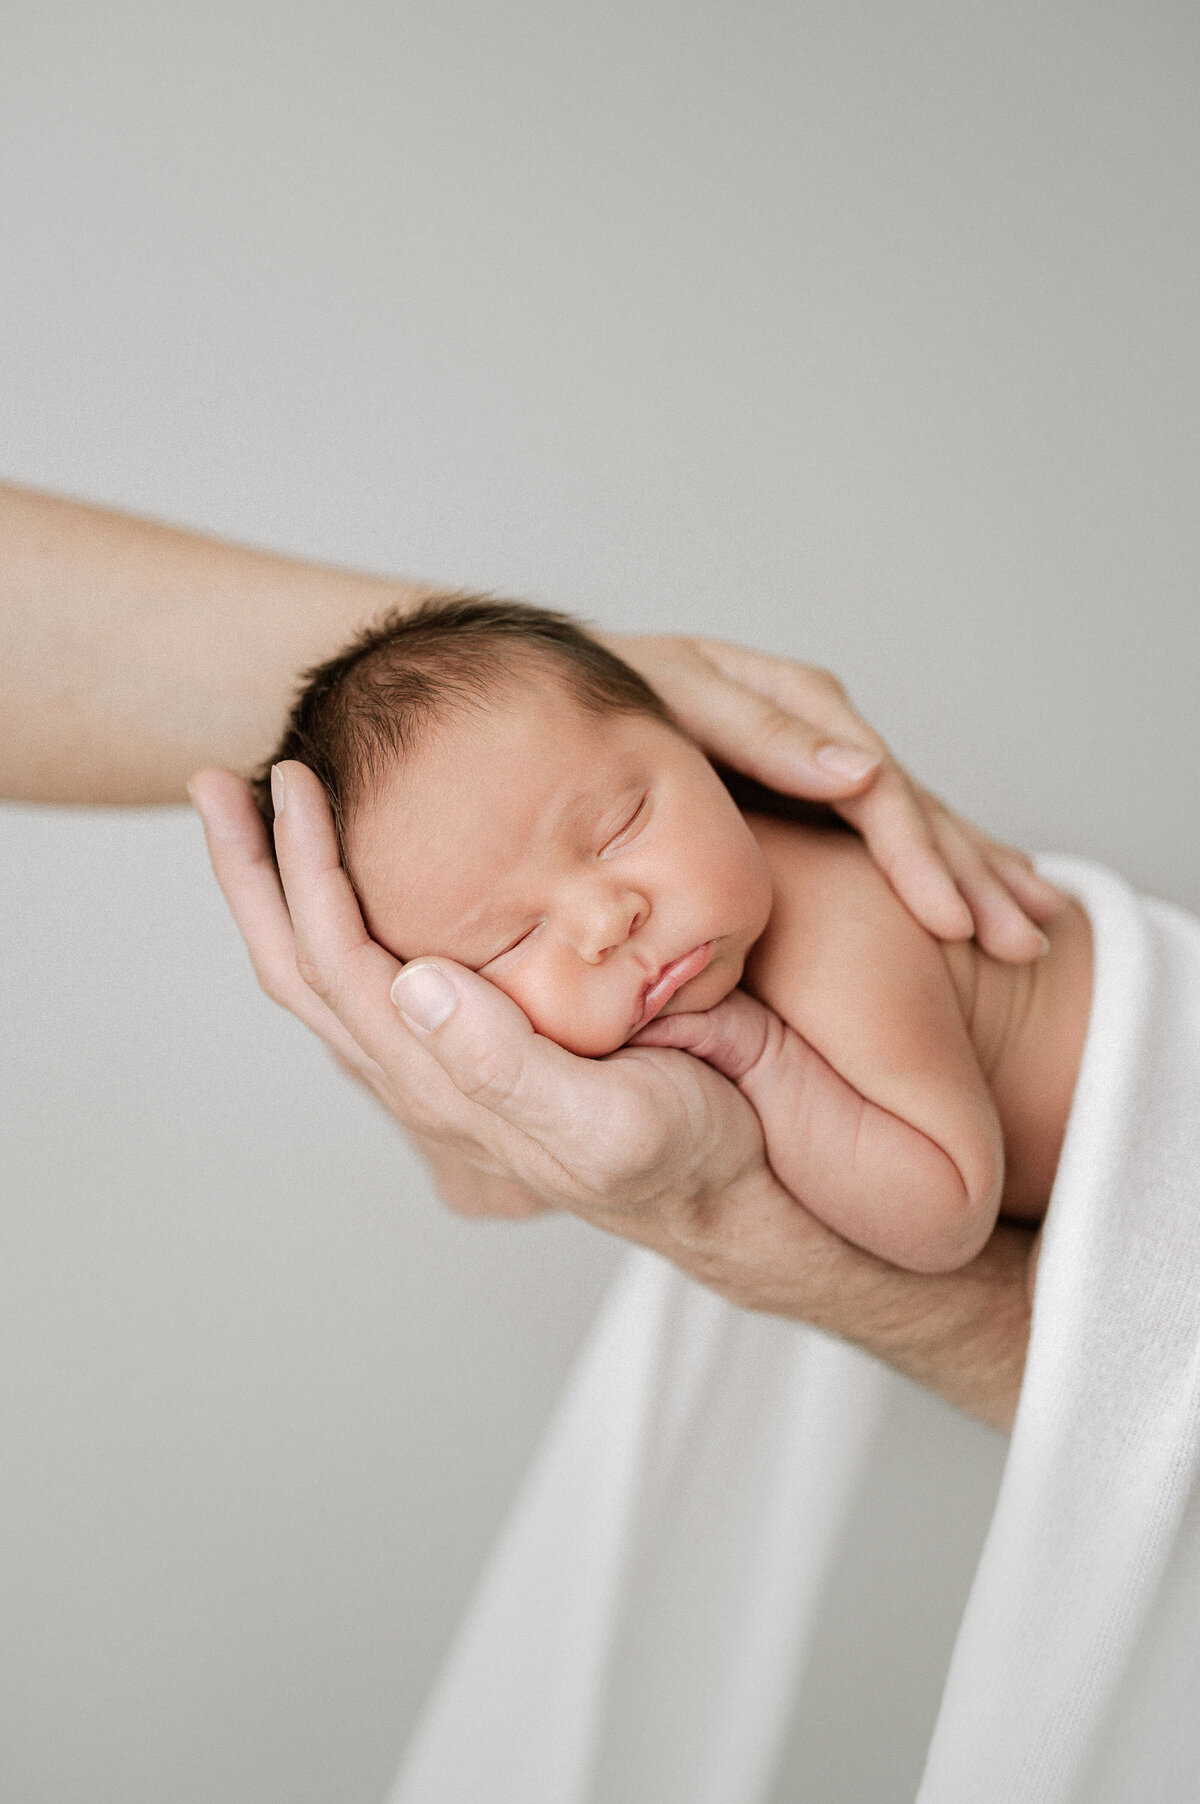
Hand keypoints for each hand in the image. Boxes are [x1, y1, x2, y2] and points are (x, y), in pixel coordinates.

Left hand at [192, 760, 765, 1228]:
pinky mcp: (471, 1041)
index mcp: (438, 1080)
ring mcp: (438, 1056)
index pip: (336, 959)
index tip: (290, 780)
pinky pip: (370, 975)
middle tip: (214, 782)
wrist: (726, 1183)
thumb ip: (505, 1065)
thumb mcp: (604, 1123)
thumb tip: (413, 984)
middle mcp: (418, 1068)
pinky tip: (347, 877)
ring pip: (323, 968)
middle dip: (250, 871)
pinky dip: (336, 913)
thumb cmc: (678, 1153)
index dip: (303, 867)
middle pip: (297, 962)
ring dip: (278, 889)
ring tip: (255, 815)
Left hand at [612, 635, 1060, 961]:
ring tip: (1028, 934)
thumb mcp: (679, 702)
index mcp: (795, 700)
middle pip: (912, 808)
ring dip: (973, 877)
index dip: (917, 857)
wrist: (552, 700)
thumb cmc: (610, 703)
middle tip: (1020, 944)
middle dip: (969, 877)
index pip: (876, 789)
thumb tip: (862, 772)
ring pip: (914, 823)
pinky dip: (939, 868)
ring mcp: (819, 762)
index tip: (949, 923)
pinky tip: (981, 902)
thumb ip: (763, 732)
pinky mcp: (804, 793)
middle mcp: (821, 730)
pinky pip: (886, 835)